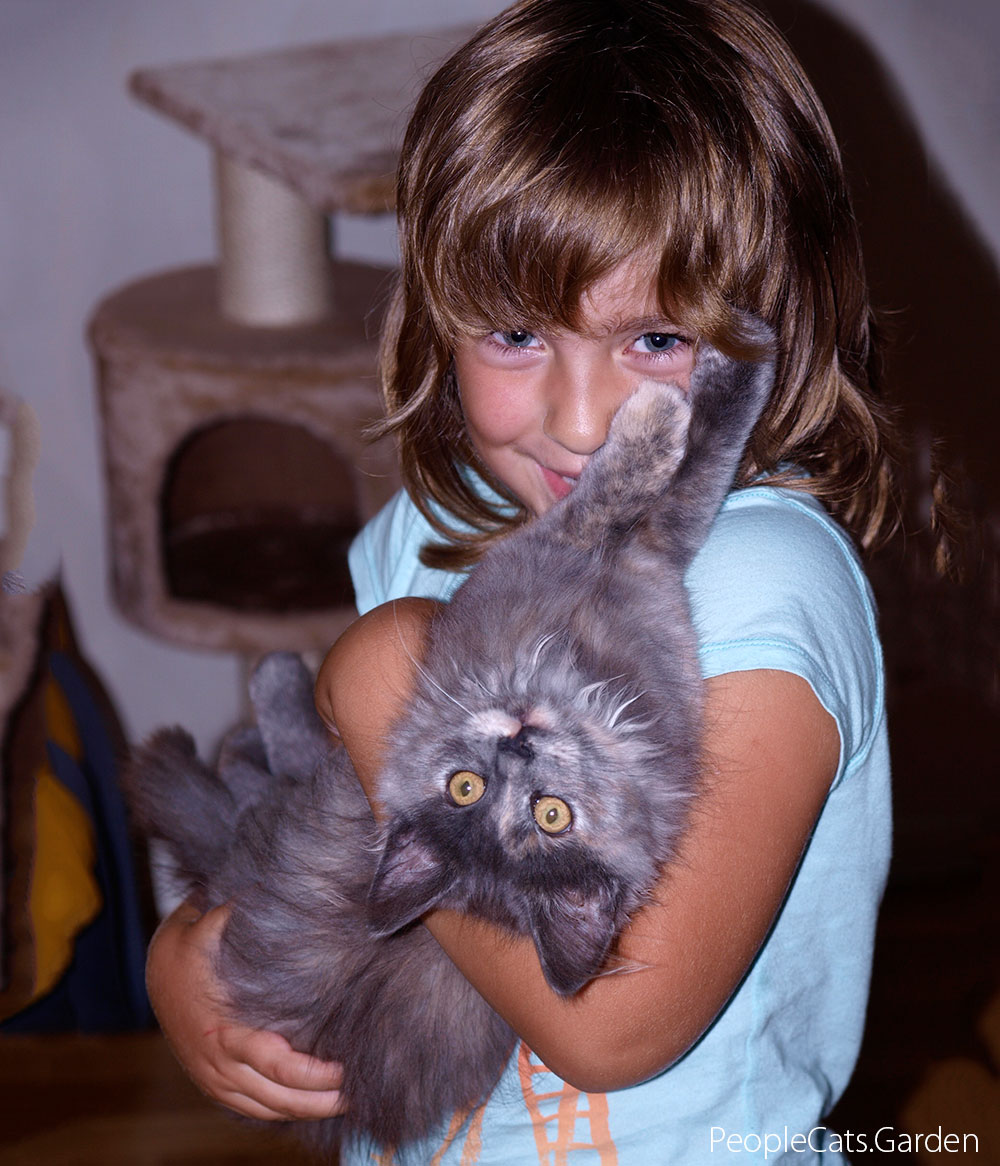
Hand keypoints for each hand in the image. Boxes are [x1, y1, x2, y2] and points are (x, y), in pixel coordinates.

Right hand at [146, 900, 344, 1120]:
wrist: (154, 969)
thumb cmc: (189, 944)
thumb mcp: (209, 921)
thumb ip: (242, 910)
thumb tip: (281, 886)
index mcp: (225, 1030)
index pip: (279, 1066)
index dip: (316, 1075)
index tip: (349, 1068)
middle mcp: (219, 1063)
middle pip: (279, 1099)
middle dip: (321, 1101)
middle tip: (359, 1092)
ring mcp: (213, 1078)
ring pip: (266, 1110)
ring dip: (306, 1111)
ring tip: (346, 1103)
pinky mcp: (212, 1083)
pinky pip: (250, 1109)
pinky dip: (281, 1112)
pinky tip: (309, 1106)